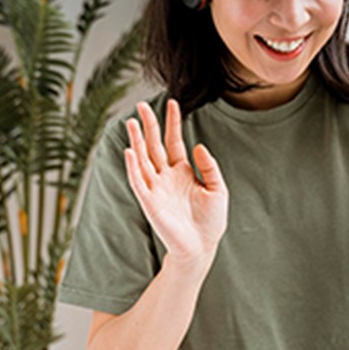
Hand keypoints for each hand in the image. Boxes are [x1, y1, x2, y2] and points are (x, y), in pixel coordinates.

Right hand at [124, 100, 228, 269]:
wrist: (202, 246)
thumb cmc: (211, 220)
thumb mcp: (218, 189)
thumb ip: (209, 167)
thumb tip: (198, 146)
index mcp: (182, 171)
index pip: (174, 141)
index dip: (173, 123)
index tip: (172, 103)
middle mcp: (166, 176)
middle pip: (154, 145)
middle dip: (149, 125)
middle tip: (141, 104)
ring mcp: (156, 188)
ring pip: (143, 159)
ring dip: (136, 141)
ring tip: (132, 121)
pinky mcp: (149, 202)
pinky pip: (138, 181)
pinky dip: (133, 166)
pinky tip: (130, 150)